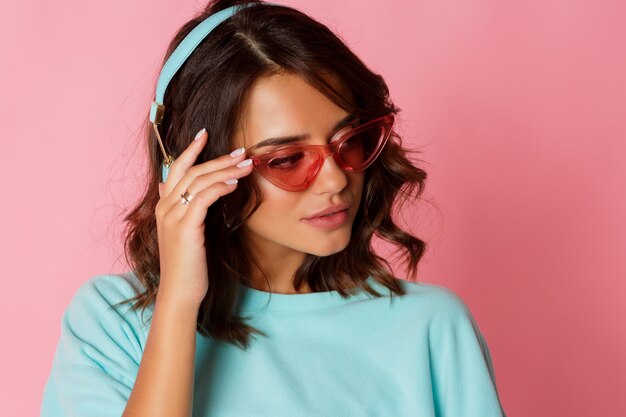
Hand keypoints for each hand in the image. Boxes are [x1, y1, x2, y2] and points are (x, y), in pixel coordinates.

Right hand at [154, 128, 252, 307]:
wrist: (179, 293)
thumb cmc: (188, 265)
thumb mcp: (185, 234)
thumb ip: (186, 212)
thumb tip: (193, 194)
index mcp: (164, 206)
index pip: (176, 169)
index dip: (190, 150)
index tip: (205, 134)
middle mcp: (165, 208)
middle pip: (192, 171)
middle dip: (218, 158)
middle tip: (242, 151)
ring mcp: (172, 217)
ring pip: (199, 181)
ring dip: (226, 170)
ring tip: (247, 164)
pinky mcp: (185, 228)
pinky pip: (204, 198)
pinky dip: (220, 187)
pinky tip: (235, 183)